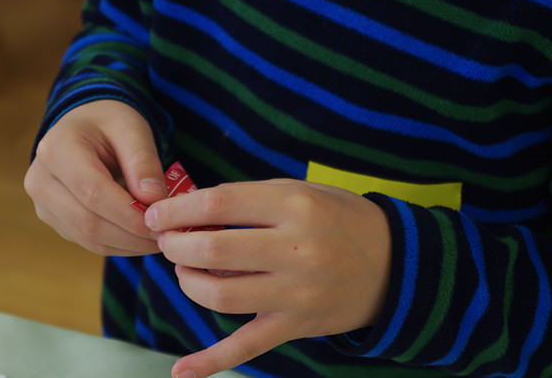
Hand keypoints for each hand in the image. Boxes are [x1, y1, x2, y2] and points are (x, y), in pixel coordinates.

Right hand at [24, 100, 165, 255]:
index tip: (160, 223)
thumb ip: (143, 161)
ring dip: (127, 244)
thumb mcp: (132, 129)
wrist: (85, 127)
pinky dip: (119, 244)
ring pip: (87, 238)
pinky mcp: (54, 220)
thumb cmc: (109, 123)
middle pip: (87, 222)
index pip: (92, 192)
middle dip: (131, 235)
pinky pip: (87, 242)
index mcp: (56, 149)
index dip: (128, 214)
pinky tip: (141, 238)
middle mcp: (40, 180)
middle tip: (165, 236)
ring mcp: (43, 203)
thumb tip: (153, 201)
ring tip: (158, 238)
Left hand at [145, 179, 390, 377]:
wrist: (394, 264)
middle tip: (168, 242)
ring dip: (188, 283)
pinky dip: (211, 362)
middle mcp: (296, 250)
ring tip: (186, 271)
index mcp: (294, 206)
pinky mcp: (296, 326)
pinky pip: (246, 348)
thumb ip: (247, 198)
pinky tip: (181, 371)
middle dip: (175, 246)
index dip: (177, 211)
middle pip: (212, 251)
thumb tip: (189, 211)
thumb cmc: (338, 219)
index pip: (218, 205)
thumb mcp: (299, 191)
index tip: (157, 215)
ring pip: (219, 297)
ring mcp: (296, 294)